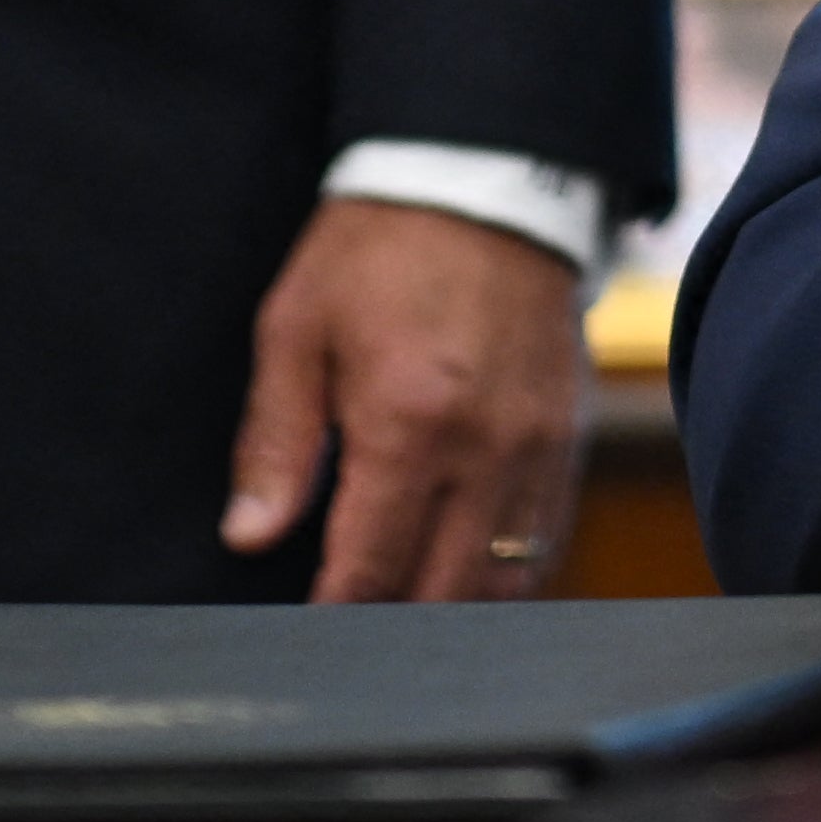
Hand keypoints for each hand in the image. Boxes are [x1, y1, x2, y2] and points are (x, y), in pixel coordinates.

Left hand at [221, 196, 588, 598]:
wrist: (487, 182)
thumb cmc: (377, 250)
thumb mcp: (297, 328)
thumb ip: (275, 439)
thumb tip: (250, 535)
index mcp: (407, 422)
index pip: (372, 567)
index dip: (335, 616)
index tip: (308, 637)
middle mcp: (485, 447)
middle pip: (445, 591)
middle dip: (394, 627)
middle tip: (351, 639)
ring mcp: (538, 446)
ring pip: (509, 579)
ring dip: (455, 610)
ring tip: (407, 618)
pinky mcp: (570, 434)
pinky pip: (548, 537)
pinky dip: (509, 573)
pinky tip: (467, 574)